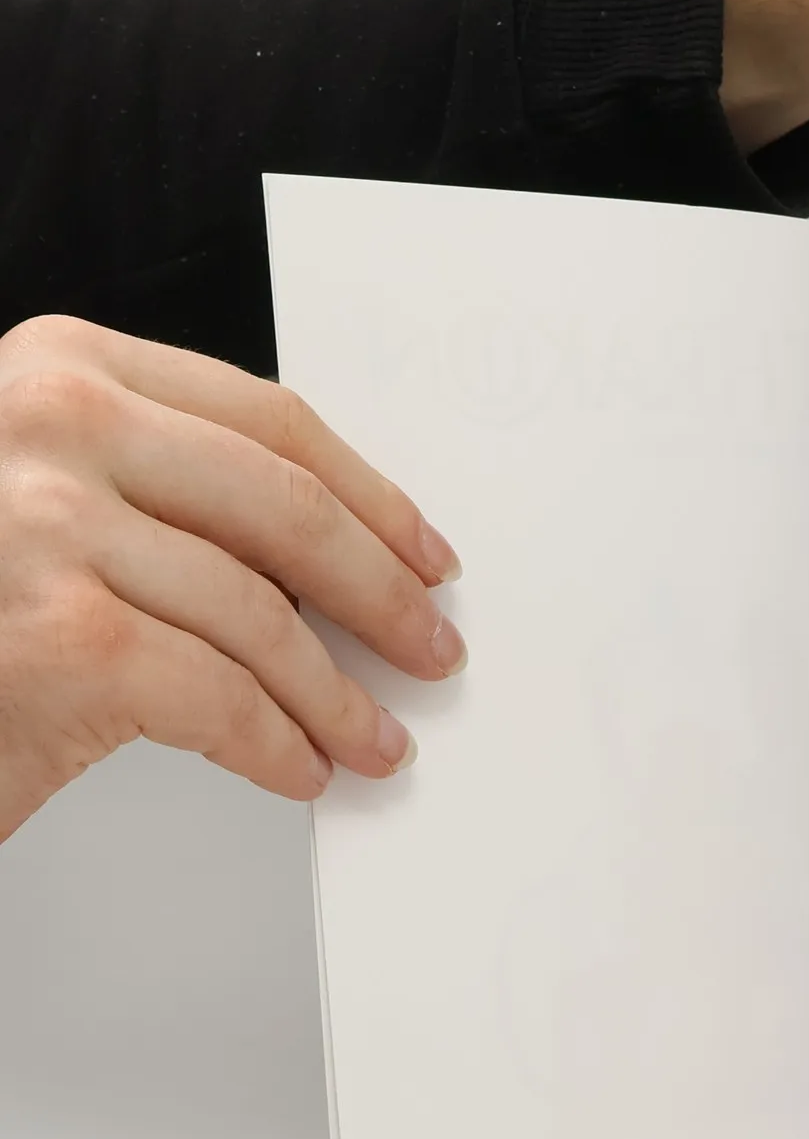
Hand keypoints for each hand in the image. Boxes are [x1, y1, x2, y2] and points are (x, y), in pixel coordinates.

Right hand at [0, 316, 464, 840]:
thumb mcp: (53, 498)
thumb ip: (170, 494)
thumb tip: (338, 565)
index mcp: (65, 370)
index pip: (268, 424)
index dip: (371, 499)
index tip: (424, 553)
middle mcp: (51, 426)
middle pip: (286, 511)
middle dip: (381, 596)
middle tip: (430, 649)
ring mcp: (48, 526)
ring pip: (262, 619)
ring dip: (338, 698)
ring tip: (374, 739)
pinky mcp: (63, 640)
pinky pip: (220, 700)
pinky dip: (277, 745)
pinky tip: (299, 768)